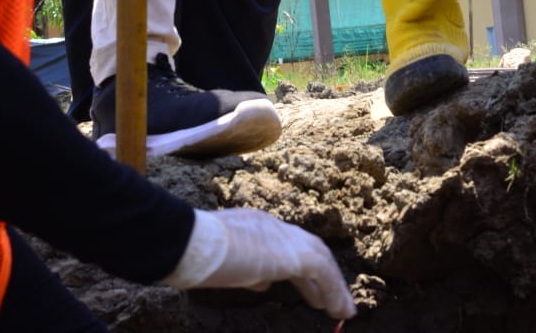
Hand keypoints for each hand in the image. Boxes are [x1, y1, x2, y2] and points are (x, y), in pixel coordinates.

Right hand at [165, 208, 355, 319]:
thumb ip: (247, 271)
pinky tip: (339, 309)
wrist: (191, 242)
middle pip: (309, 248)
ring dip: (333, 285)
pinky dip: (333, 291)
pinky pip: (323, 273)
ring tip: (343, 309)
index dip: (298, 266)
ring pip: (320, 259)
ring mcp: (283, 237)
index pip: (285, 243)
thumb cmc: (195, 253)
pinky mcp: (292, 255)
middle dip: (322, 274)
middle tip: (331, 298)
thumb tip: (263, 284)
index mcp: (255, 225)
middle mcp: (273, 227)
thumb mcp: (223, 262)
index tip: (306, 286)